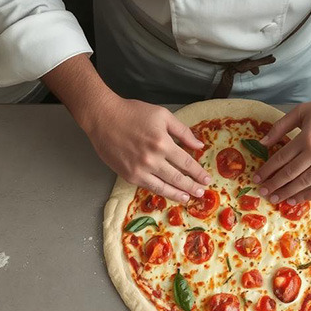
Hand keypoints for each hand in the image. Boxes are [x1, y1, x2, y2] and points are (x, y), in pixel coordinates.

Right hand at [41, 54, 209, 202]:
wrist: (103, 117)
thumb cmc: (133, 113)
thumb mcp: (162, 115)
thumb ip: (183, 131)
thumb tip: (199, 145)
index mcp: (163, 143)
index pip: (186, 163)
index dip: (198, 173)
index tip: (206, 179)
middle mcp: (153, 159)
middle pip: (178, 178)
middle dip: (192, 186)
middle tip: (201, 192)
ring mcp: (140, 169)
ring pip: (164, 187)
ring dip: (178, 194)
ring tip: (187, 198)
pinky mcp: (129, 175)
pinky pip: (149, 187)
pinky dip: (161, 192)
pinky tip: (168, 194)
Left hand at [253, 62, 310, 203]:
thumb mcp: (302, 111)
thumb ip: (280, 126)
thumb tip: (262, 143)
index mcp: (307, 137)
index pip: (281, 159)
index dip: (266, 171)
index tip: (257, 179)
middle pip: (290, 174)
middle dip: (274, 185)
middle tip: (263, 192)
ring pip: (304, 183)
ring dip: (288, 193)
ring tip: (276, 198)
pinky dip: (308, 195)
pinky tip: (296, 198)